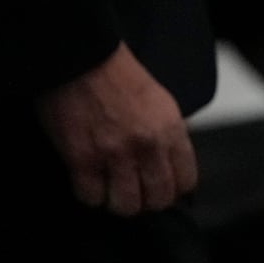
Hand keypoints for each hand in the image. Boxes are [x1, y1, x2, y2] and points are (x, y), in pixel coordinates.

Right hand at [34, 42, 197, 214]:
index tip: (155, 185)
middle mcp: (148, 146)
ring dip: (115, 201)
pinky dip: (88, 194)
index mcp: (170, 130)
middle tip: (129, 190)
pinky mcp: (82, 158)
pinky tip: (85, 180)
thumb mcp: (159, 101)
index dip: (170, 189)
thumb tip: (165, 165)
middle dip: (143, 200)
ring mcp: (114, 154)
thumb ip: (166, 134)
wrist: (78, 56)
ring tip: (105, 188)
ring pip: (125, 205)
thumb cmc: (114, 73)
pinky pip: (90, 197)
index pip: (185, 182)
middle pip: (156, 200)